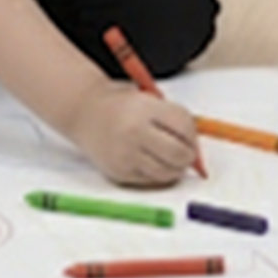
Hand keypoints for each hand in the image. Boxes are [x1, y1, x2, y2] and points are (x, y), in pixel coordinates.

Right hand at [71, 79, 203, 187]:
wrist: (83, 110)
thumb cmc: (118, 102)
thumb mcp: (147, 98)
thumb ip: (171, 116)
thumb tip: (195, 143)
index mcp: (145, 108)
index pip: (184, 126)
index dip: (193, 135)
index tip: (192, 138)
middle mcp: (136, 131)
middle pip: (179, 153)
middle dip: (189, 155)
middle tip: (187, 153)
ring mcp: (127, 154)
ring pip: (167, 172)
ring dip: (175, 168)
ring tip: (170, 158)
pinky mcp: (120, 172)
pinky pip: (150, 180)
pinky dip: (157, 174)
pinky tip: (152, 161)